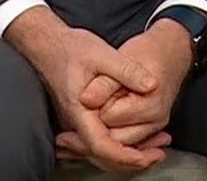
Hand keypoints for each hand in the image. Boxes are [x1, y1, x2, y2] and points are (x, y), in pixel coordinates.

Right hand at [3, 7, 167, 172]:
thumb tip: (152, 86)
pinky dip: (118, 147)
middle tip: (157, 156)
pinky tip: (137, 144)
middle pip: (101, 155)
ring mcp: (77, 122)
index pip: (99, 144)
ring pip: (100, 152)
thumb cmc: (72, 48)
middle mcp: (75, 122)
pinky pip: (99, 141)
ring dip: (126, 156)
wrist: (49, 44)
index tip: (144, 157)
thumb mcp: (103, 53)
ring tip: (153, 152)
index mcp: (79, 110)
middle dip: (130, 161)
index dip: (123, 155)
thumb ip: (127, 70)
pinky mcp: (81, 119)